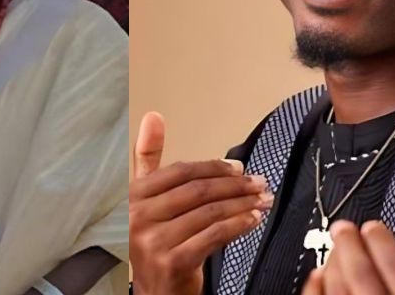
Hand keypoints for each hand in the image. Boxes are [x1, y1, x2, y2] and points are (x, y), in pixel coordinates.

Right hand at [129, 112, 273, 294]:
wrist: (155, 291)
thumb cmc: (155, 243)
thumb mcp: (146, 199)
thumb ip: (148, 158)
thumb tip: (153, 117)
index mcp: (133, 196)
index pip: (180, 172)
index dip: (213, 167)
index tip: (237, 168)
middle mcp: (138, 216)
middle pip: (198, 190)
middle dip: (235, 185)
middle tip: (258, 182)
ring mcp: (154, 240)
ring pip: (210, 212)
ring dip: (243, 203)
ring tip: (262, 199)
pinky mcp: (173, 261)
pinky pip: (215, 235)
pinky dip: (239, 225)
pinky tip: (253, 220)